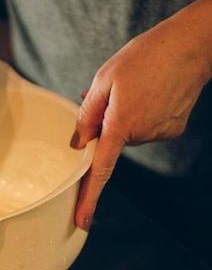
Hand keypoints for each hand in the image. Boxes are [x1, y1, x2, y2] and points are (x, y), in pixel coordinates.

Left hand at [71, 0, 211, 229]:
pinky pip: (147, 129)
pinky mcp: (171, 131)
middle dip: (106, 123)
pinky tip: (152, 94)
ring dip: (125, 116)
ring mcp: (159, 135)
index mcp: (120, 124)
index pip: (100, 170)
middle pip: (112, 141)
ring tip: (137, 87)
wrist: (192, 46)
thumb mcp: (105, 78)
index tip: (82, 222)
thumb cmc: (144, 56)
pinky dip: (144, 115)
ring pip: (129, 134)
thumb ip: (88, 114)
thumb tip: (78, 145)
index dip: (89, 198)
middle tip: (114, 93)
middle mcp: (141, 135)